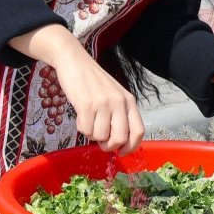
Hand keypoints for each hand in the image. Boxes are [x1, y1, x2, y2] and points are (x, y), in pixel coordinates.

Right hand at [10, 25, 144, 153]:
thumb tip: (117, 142)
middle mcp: (119, 102)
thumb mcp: (114, 95)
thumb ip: (119, 114)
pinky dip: (81, 128)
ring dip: (91, 134)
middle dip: (108, 146)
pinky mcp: (86, 104)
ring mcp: (103, 103)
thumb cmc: (93, 81)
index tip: (122, 152)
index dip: (131, 147)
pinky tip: (80, 115)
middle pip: (120, 138)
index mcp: (129, 101)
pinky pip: (85, 130)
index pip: (139, 131)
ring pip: (100, 136)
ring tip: (88, 120)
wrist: (74, 61)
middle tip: (100, 140)